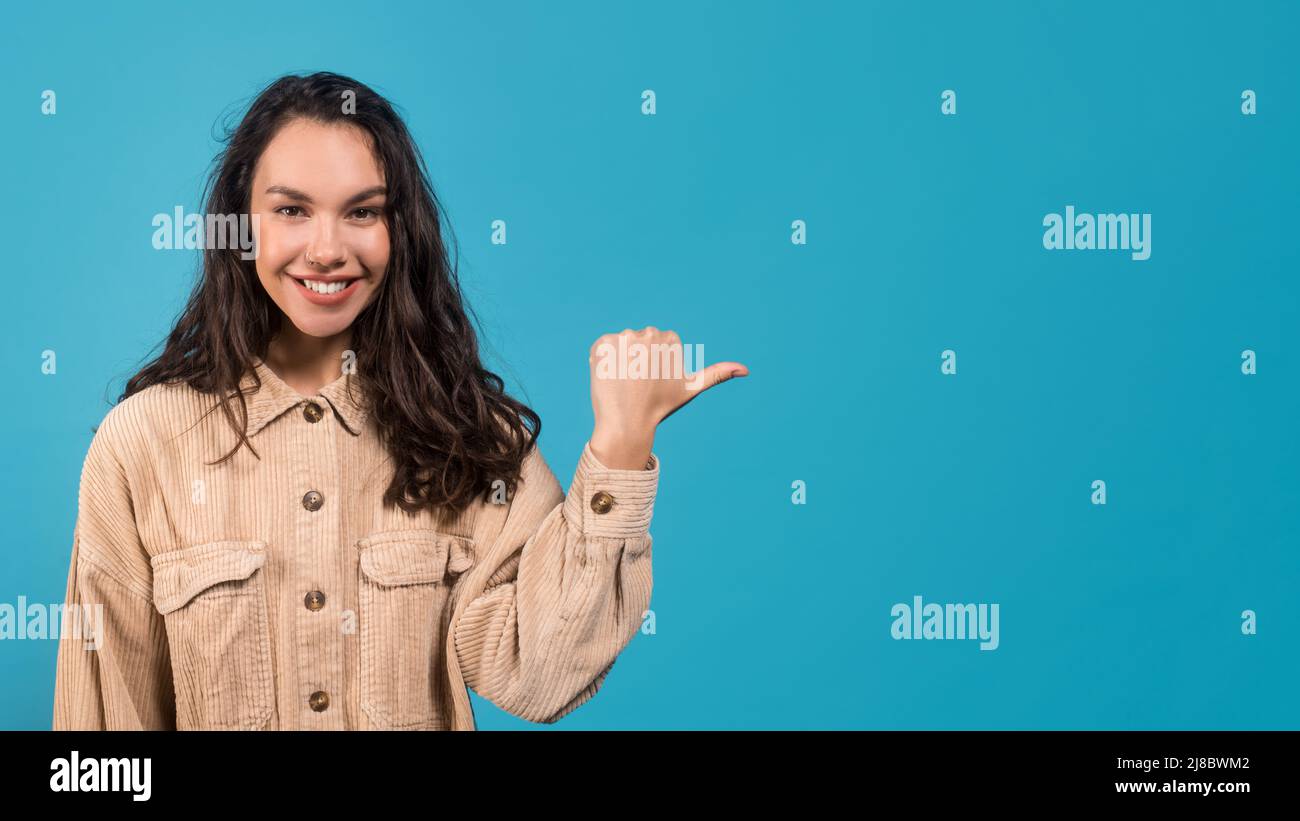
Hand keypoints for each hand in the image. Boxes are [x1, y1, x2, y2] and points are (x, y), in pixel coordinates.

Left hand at [588, 327, 747, 467]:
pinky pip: (602, 348)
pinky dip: (603, 361)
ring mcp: (622, 338)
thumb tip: (746, 369)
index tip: (654, 380)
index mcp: (669, 338)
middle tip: (638, 383)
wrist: (628, 423)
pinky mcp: (601, 344)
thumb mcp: (691, 388)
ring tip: (624, 382)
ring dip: (620, 360)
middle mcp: (647, 333)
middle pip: (638, 341)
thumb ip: (717, 374)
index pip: (656, 343)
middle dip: (637, 359)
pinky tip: (610, 377)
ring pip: (620, 345)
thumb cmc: (661, 406)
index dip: (654, 364)